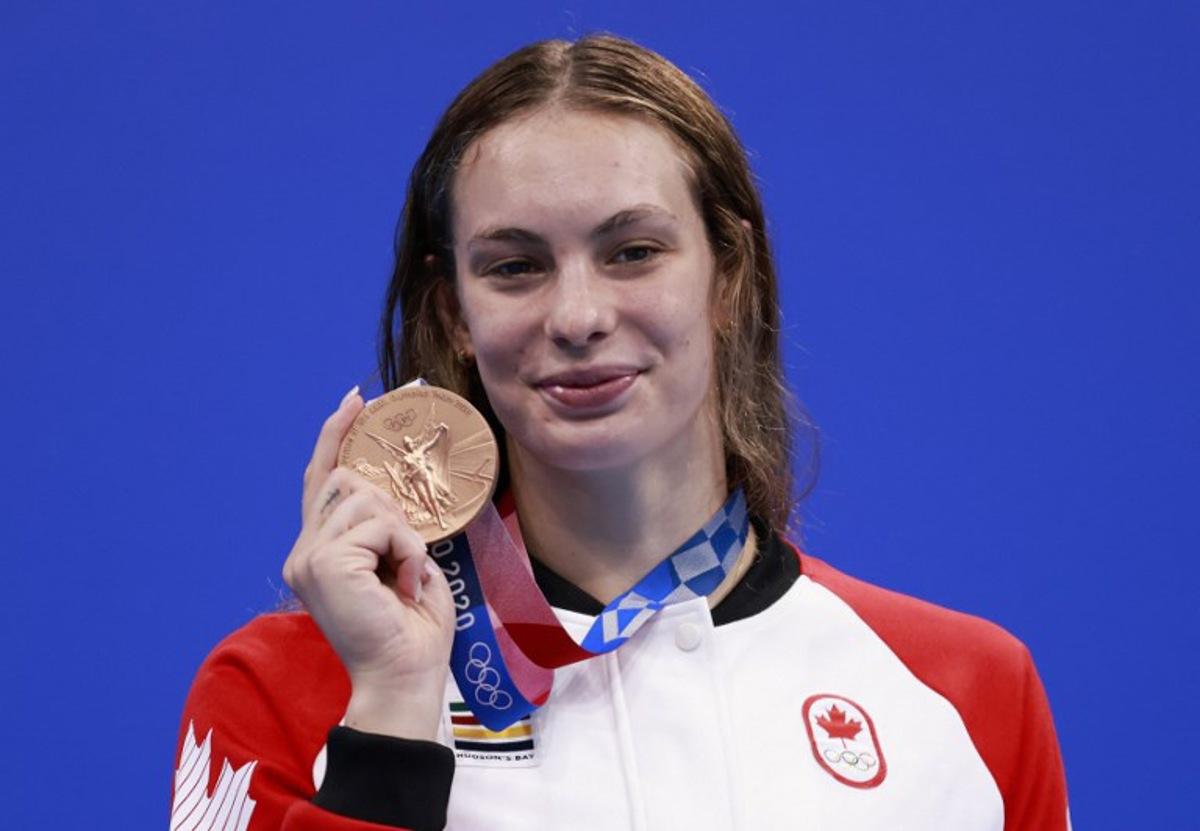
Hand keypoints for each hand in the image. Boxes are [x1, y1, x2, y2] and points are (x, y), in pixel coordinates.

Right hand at [283, 387, 455, 739]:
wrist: (405, 677)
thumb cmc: (411, 630)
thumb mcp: (401, 564)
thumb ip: (384, 527)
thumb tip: (390, 492)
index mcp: (317, 553)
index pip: (321, 479)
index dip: (337, 436)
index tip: (357, 399)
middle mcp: (303, 551)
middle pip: (349, 481)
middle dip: (391, 510)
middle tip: (407, 559)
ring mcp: (309, 556)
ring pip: (368, 498)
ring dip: (403, 535)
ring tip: (406, 577)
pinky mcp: (326, 562)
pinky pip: (382, 524)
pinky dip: (406, 549)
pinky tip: (404, 584)